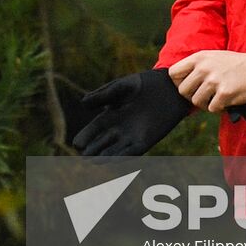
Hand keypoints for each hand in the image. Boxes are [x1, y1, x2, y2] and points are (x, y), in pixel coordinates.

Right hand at [71, 69, 191, 156]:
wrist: (168, 88)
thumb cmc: (143, 84)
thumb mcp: (120, 87)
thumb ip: (103, 95)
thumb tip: (83, 103)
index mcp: (110, 115)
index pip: (94, 129)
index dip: (85, 136)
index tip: (77, 143)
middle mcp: (119, 129)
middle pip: (101, 142)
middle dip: (92, 150)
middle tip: (83, 156)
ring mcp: (131, 136)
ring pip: (114, 150)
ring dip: (104, 157)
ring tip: (94, 161)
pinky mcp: (145, 141)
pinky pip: (132, 151)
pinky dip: (122, 156)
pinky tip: (112, 160)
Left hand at [168, 49, 245, 112]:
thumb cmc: (237, 64)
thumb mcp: (213, 57)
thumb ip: (196, 67)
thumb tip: (179, 82)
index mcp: (199, 57)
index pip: (173, 73)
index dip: (178, 83)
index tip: (189, 87)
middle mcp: (204, 68)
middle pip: (182, 90)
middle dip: (193, 96)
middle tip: (205, 96)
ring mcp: (214, 81)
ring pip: (196, 101)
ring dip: (206, 104)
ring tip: (217, 98)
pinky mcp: (224, 94)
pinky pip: (212, 108)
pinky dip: (219, 108)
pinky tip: (227, 101)